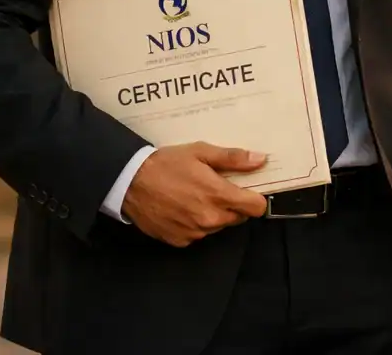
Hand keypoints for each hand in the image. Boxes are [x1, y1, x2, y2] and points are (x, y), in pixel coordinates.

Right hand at [122, 142, 268, 246]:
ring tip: (196, 197)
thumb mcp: (201, 152)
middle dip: (234, 205)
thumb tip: (261, 159)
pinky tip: (183, 209)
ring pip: (218, 226)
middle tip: (216, 189)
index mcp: (219, 195)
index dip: (256, 199)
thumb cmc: (167, 163)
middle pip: (238, 218)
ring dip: (215, 215)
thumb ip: (233, 158)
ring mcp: (194, 232)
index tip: (248, 191)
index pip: (256, 208)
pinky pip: (198, 234)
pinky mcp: (179, 241)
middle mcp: (210, 218)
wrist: (130, 182)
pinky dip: (196, 224)